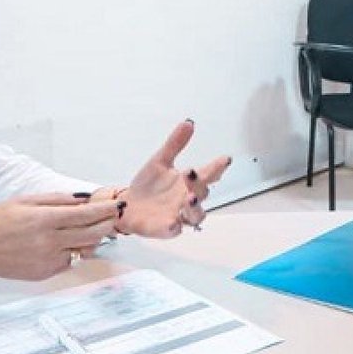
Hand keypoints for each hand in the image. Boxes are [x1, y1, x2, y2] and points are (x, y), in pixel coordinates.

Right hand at [0, 193, 121, 281]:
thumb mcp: (25, 200)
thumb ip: (56, 199)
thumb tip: (82, 199)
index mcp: (44, 220)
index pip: (85, 215)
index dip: (105, 211)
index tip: (117, 206)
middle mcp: (48, 242)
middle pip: (91, 235)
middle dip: (106, 225)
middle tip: (114, 218)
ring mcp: (47, 261)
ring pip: (82, 250)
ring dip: (91, 240)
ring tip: (93, 229)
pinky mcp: (44, 274)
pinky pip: (68, 262)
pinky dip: (72, 252)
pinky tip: (66, 243)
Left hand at [117, 120, 231, 236]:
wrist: (127, 205)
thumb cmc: (148, 186)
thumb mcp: (160, 161)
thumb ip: (175, 143)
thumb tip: (188, 123)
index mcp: (188, 182)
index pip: (208, 174)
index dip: (218, 167)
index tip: (225, 159)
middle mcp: (187, 199)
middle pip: (203, 193)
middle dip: (200, 184)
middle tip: (191, 173)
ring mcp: (178, 215)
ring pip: (196, 216)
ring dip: (194, 208)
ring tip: (189, 198)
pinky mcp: (165, 228)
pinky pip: (174, 230)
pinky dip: (174, 227)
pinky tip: (173, 222)